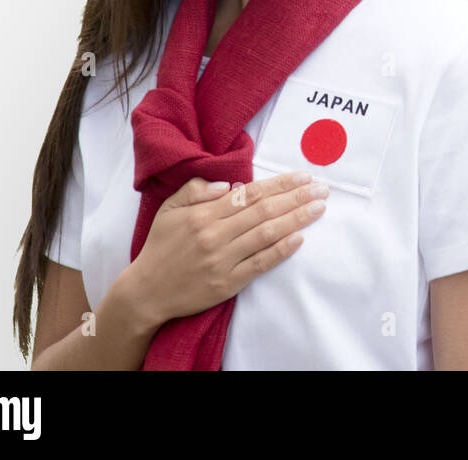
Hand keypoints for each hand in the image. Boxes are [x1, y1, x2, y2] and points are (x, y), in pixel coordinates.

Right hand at [125, 171, 328, 327]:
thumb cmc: (160, 246)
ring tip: (318, 208)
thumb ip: (194, 190)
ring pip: (266, 234)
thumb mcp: (169, 210)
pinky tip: (300, 239)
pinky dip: (281, 250)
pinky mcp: (227, 283)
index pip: (250, 194)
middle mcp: (215, 235)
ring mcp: (222, 260)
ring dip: (296, 219)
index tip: (303, 176)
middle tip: (321, 188)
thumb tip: (226, 183)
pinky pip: (259, 264)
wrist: (146, 292)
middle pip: (264, 211)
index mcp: (203, 214)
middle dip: (296, 197)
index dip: (279, 184)